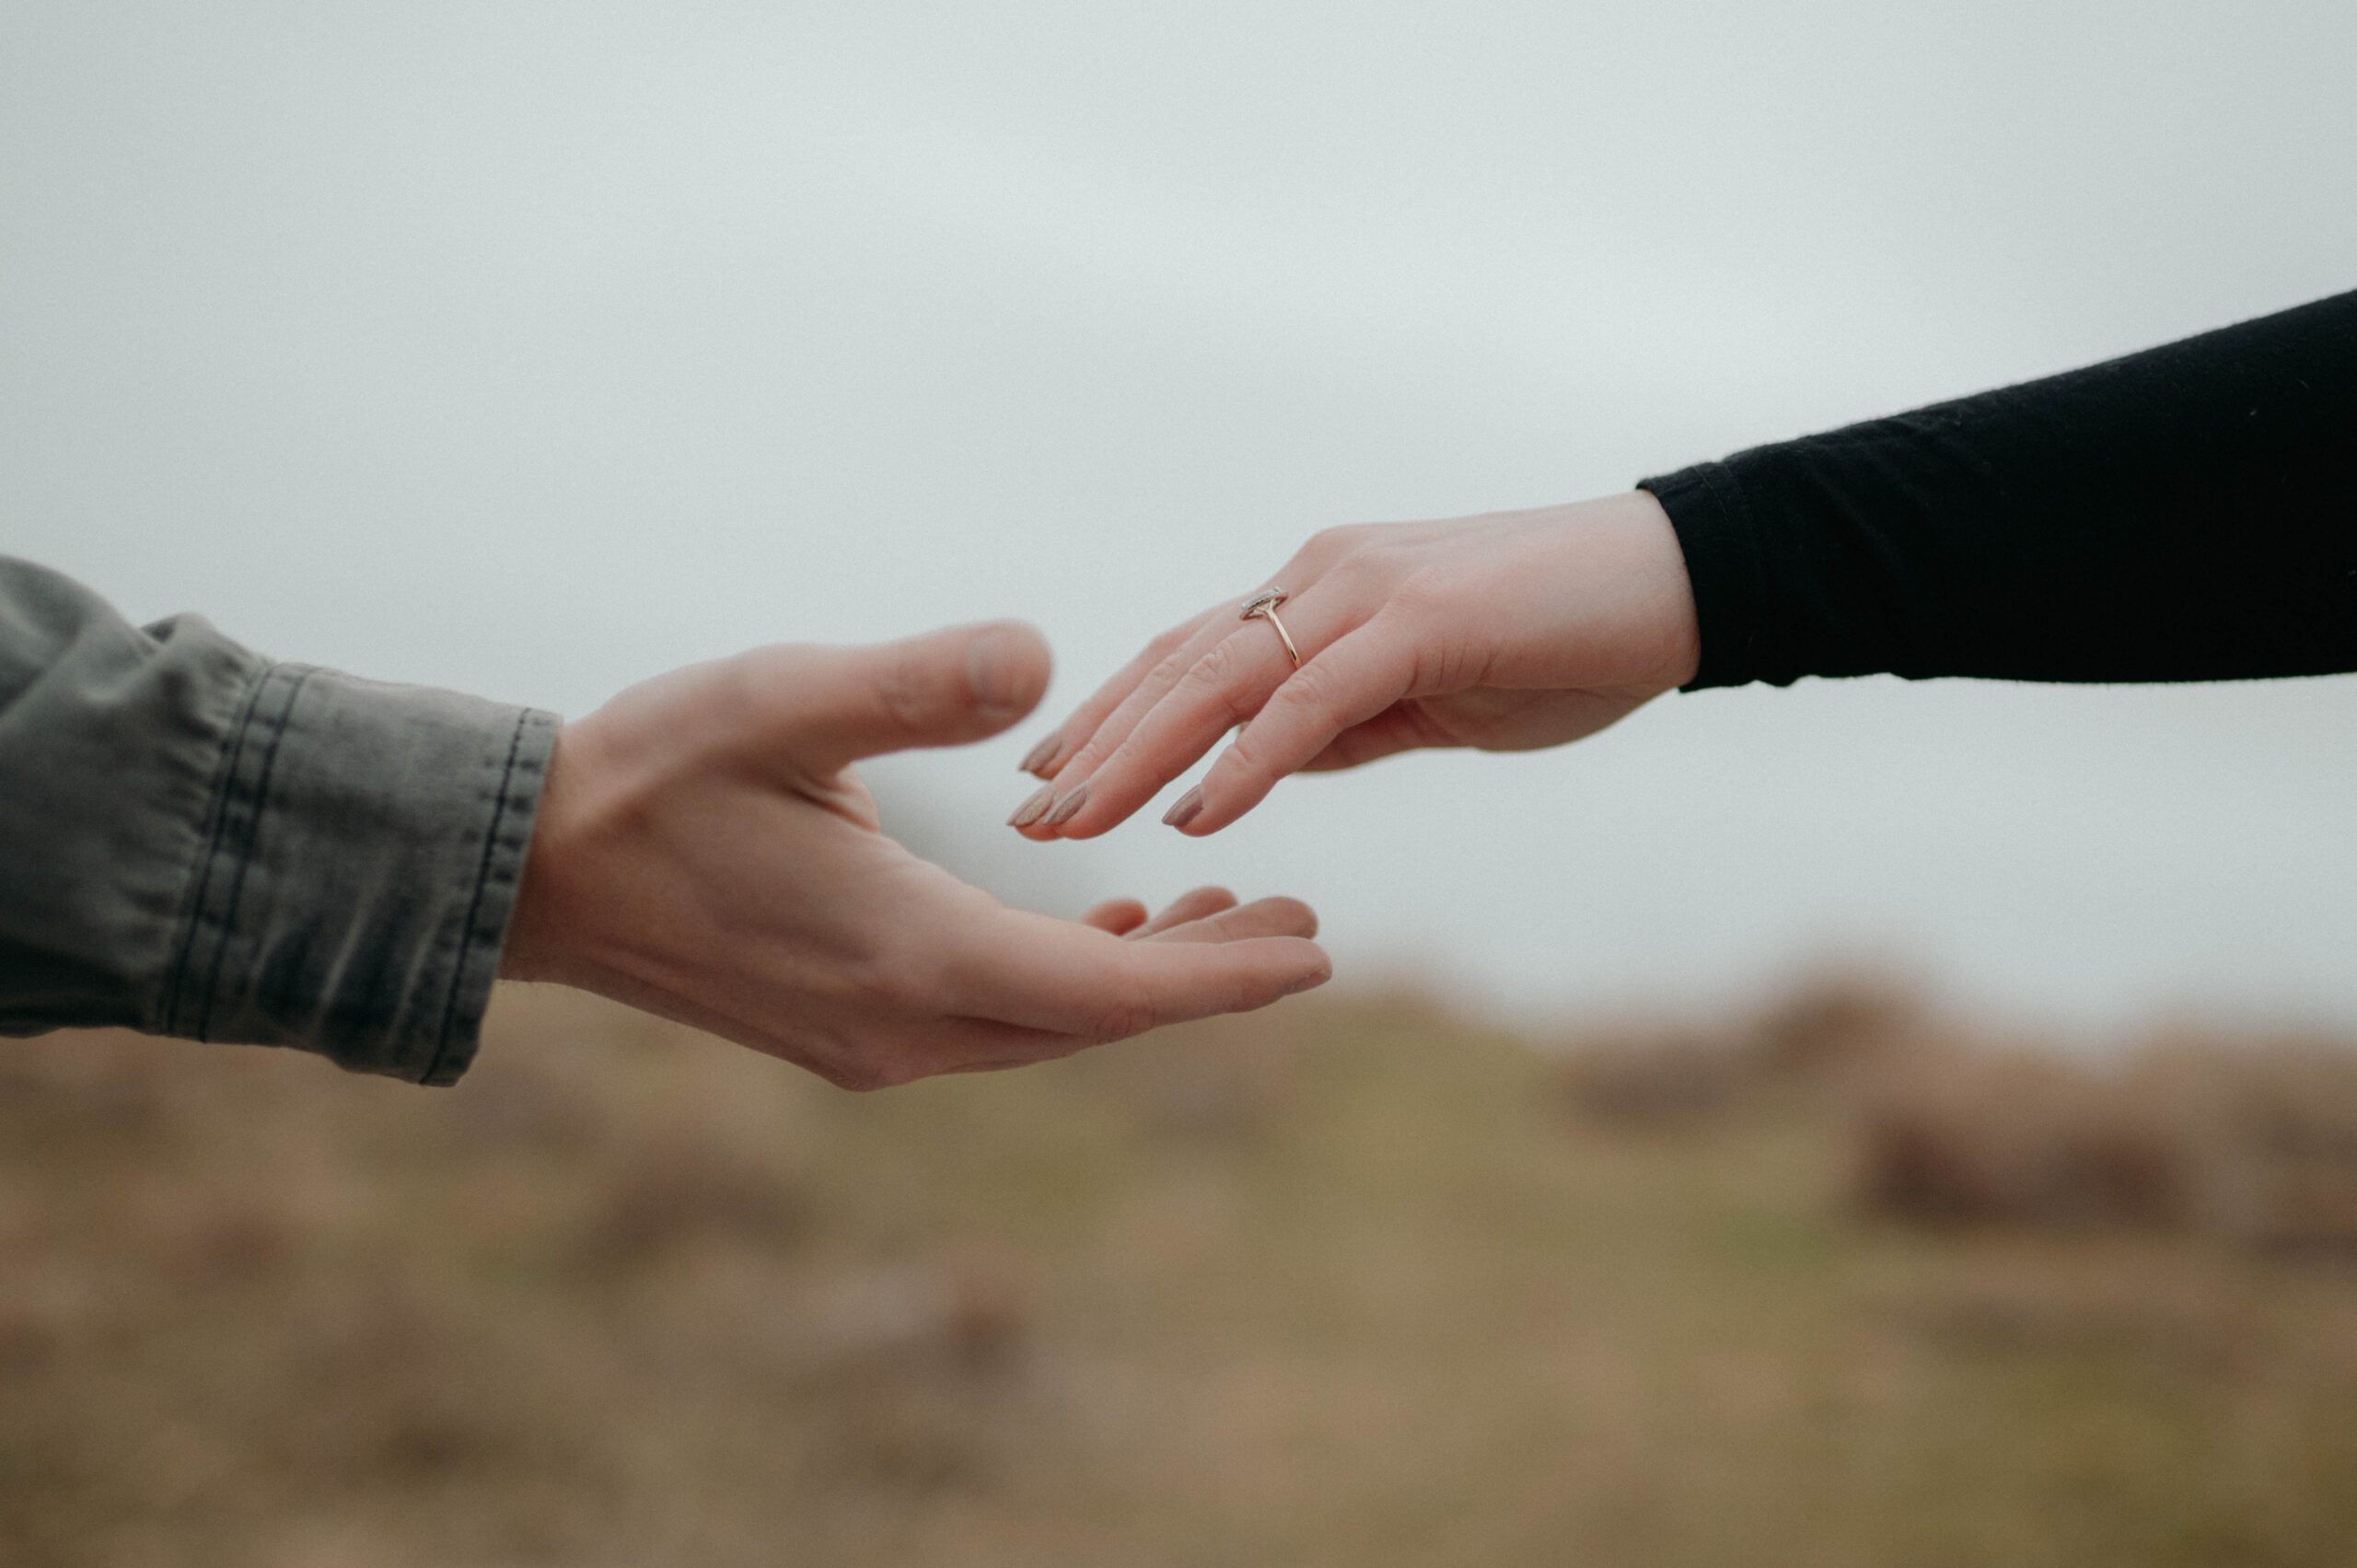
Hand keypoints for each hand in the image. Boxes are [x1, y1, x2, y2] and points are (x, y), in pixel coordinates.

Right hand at [499, 622, 1329, 1088]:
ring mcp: (873, 1042)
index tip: (1315, 951)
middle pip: (1095, 1022)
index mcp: (910, 954)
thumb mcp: (783, 701)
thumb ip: (913, 683)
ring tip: (1223, 916)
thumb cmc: (654, 773)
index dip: (1220, 976)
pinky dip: (1065, 980)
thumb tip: (1038, 651)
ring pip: (1046, 1026)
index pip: (1107, 993)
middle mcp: (904, 1024)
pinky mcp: (847, 1029)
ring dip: (1139, 979)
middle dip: (1205, 980)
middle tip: (1302, 930)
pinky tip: (1099, 927)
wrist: (535, 870)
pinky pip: (994, 1019)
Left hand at [1008, 491, 1699, 838]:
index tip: (1048, 777)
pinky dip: (1250, 759)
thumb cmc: (1561, 642)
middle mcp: (1324, 579)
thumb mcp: (1427, 701)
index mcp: (1321, 595)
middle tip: (1027, 816)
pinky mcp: (1422, 620)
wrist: (1679, 581)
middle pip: (1179, 664)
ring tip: (1076, 820)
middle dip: (1097, 742)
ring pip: (1223, 676)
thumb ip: (1343, 726)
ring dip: (1141, 754)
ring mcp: (1368, 592)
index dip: (1112, 717)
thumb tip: (1259, 767)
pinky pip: (1314, 700)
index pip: (1187, 657)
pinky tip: (1199, 814)